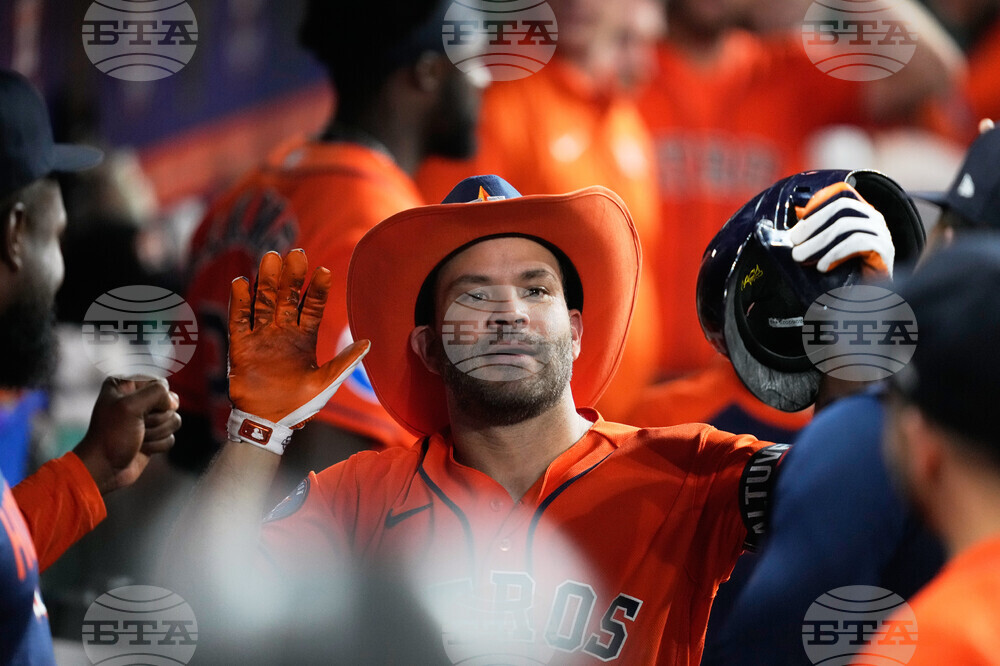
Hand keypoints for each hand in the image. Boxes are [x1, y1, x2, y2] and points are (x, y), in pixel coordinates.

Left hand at [74, 377, 180, 494]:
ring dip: (157, 433)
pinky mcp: (153, 436)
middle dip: (157, 419)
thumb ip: (157, 393)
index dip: (158, 399)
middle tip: (138, 426)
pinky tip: (142, 448)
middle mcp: (136, 399)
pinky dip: (158, 445)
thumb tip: (173, 403)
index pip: (160, 383)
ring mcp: (146, 418)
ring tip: (138, 438)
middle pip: (170, 403)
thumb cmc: (111, 436)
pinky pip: (171, 436)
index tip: (141, 410)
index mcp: (125, 385)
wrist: (104, 468)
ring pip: (173, 420)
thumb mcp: (130, 406)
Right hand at [227, 249, 368, 453]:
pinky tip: (242, 282)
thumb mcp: (326, 383)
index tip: (323, 270)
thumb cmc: (299, 405)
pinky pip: (239, 319)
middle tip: (296, 254)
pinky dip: (240, 302)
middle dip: (291, 276)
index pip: (311, 306)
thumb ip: (344, 362)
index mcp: (304, 338)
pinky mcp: (241, 345)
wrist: (268, 422)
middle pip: (286, 297)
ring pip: (262, 301)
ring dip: (266, 280)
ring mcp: (261, 336)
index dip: (316, 289)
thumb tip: (368, 343)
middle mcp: (282, 332)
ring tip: (270, 257)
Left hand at [790, 182, 893, 278]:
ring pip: (846, 225)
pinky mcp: (884, 249)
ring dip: (817, 242)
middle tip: (794, 242)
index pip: (840, 197)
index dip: (816, 208)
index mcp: (861, 213)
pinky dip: (834, 253)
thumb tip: (797, 212)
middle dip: (812, 224)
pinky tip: (822, 267)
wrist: (870, 297)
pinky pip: (857, 242)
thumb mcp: (829, 246)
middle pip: (841, 208)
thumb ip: (818, 229)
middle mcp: (874, 218)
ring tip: (801, 257)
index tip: (796, 227)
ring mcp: (882, 232)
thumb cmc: (849, 270)